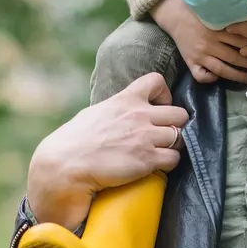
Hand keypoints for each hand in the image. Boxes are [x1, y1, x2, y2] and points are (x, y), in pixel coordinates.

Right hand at [27, 73, 188, 229]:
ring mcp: (145, 137)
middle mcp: (139, 115)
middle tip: (164, 135)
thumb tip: (120, 111)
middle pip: (180, 113)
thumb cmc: (75, 141)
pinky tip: (157, 166)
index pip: (156, 81)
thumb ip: (115, 109)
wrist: (65, 165)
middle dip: (176, 124)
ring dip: (174, 145)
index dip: (164, 95)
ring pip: (181, 136)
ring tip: (161, 152)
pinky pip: (174, 158)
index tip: (158, 107)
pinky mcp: (147, 159)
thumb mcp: (96, 113)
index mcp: (125, 100)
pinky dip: (169, 163)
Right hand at [152, 0, 246, 83]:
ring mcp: (200, 53)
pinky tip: (217, 78)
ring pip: (221, 69)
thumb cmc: (198, 11)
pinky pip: (201, 75)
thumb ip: (232, 18)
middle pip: (235, 56)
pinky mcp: (190, 61)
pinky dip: (210, 79)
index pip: (241, 41)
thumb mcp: (216, 11)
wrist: (174, 14)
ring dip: (237, 75)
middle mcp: (210, 42)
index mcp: (218, 29)